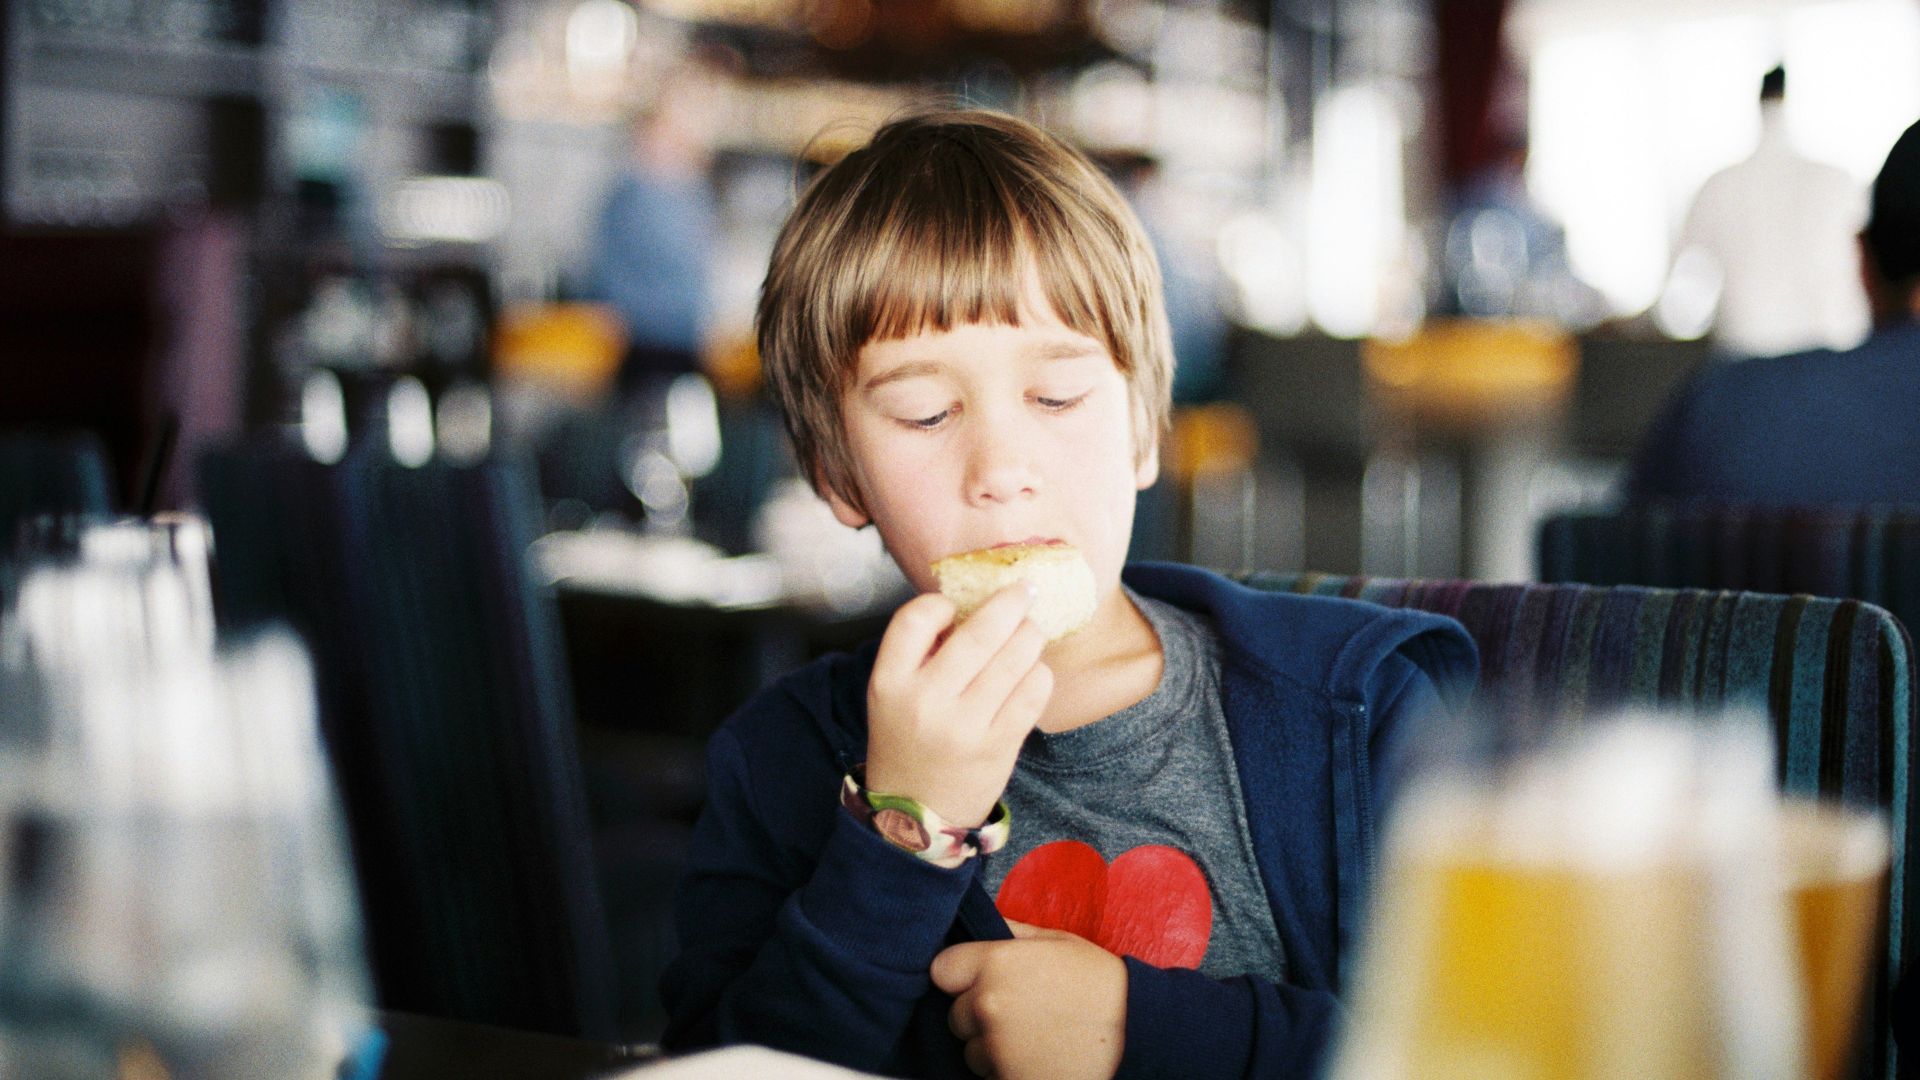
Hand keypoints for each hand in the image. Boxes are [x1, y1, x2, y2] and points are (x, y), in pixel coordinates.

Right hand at [864, 584, 1051, 826]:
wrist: (915, 815)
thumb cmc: (908, 741)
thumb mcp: (891, 696)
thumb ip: (921, 654)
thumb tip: (976, 606)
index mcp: (889, 683)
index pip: (913, 619)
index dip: (939, 603)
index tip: (954, 607)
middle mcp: (925, 701)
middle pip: (978, 633)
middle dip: (1010, 603)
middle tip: (1025, 591)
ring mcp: (964, 725)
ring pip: (1014, 658)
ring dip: (1030, 635)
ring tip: (1031, 631)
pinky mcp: (998, 745)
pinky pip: (1033, 692)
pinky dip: (1039, 673)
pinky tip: (1033, 671)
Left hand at [931, 920, 1126, 1079]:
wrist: (1136, 1032)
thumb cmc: (1100, 982)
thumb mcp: (1058, 941)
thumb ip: (1013, 932)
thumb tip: (985, 926)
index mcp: (994, 963)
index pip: (941, 970)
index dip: (959, 975)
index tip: (977, 980)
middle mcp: (986, 1006)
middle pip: (955, 1015)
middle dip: (978, 1014)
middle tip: (1019, 1012)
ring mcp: (996, 1049)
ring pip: (972, 1051)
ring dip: (992, 1048)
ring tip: (1033, 1039)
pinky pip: (991, 1076)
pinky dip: (1008, 1071)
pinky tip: (1038, 1058)